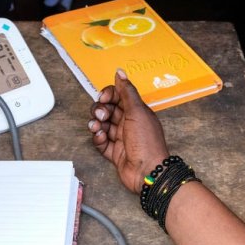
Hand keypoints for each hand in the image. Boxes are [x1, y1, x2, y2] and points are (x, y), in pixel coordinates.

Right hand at [88, 69, 169, 193]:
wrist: (147, 171)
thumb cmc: (146, 141)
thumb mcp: (137, 111)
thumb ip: (126, 91)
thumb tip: (120, 72)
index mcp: (136, 111)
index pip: (118, 96)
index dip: (108, 95)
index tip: (103, 98)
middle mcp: (129, 123)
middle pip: (108, 110)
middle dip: (100, 110)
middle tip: (102, 115)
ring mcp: (121, 138)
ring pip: (102, 125)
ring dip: (96, 123)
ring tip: (97, 127)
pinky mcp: (114, 153)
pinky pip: (101, 142)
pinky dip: (98, 138)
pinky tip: (100, 137)